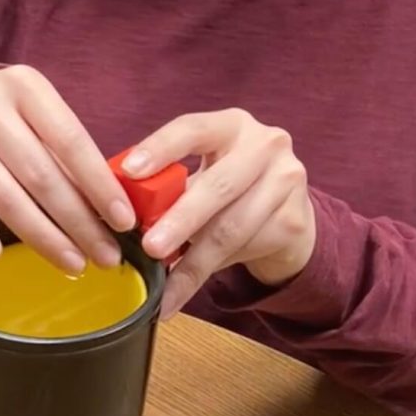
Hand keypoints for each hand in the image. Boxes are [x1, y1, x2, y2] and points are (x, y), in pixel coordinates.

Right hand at [0, 66, 135, 271]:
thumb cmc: (9, 116)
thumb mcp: (39, 113)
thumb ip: (68, 151)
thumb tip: (112, 208)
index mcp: (25, 86)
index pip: (71, 141)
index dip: (100, 185)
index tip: (124, 222)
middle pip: (40, 175)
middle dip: (79, 222)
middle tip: (106, 256)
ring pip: (3, 196)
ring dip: (42, 237)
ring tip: (74, 264)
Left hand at [122, 109, 315, 318]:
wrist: (288, 213)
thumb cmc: (229, 189)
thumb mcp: (203, 174)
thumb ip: (169, 186)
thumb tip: (120, 214)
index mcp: (231, 125)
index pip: (193, 129)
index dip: (160, 148)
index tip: (130, 173)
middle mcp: (266, 145)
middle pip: (219, 185)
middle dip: (180, 220)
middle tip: (150, 249)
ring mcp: (286, 181)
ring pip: (231, 228)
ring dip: (193, 263)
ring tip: (164, 289)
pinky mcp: (295, 220)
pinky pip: (246, 251)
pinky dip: (209, 273)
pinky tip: (184, 290)